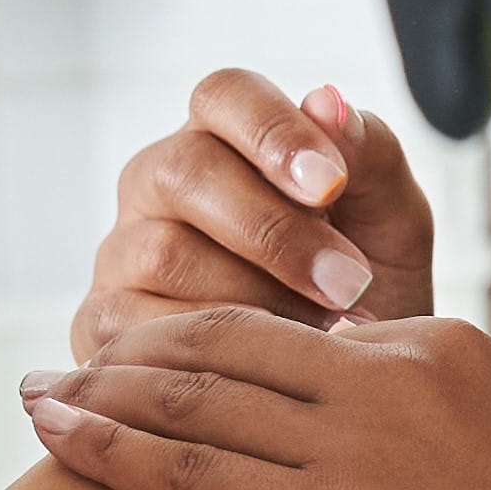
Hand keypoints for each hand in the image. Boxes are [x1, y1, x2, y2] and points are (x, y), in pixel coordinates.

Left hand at [20, 310, 490, 489]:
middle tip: (66, 357)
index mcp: (443, 343)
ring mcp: (358, 429)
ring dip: (99, 389)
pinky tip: (53, 437)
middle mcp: (395, 364)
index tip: (148, 357)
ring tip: (37, 392)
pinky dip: (107, 446)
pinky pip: (187, 465)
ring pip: (196, 393)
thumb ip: (419, 437)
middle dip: (136, 348)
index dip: (210, 343)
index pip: (299, 332)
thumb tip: (359, 445)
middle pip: (233, 340)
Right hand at [78, 69, 436, 356]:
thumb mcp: (390, 223)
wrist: (347, 394)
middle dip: (275, 230)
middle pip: (185, 171)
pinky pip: (138, 330)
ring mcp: (121, 253)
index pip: (224, 94)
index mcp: (223, 136)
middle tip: (349, 281)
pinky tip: (269, 371)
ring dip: (254, 295)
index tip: (333, 184)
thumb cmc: (366, 290)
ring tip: (326, 331)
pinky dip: (212, 353)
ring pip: (164, 254)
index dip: (274, 131)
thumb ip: (370, 157)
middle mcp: (157, 184)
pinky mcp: (100, 325)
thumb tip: (327, 100)